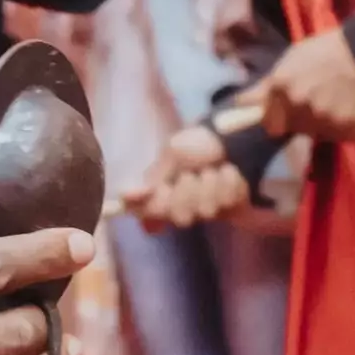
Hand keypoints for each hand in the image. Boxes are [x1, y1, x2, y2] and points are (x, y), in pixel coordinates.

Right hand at [133, 125, 249, 227]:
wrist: (231, 136)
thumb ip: (152, 178)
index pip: (151, 218)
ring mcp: (207, 209)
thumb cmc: (198, 143)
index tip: (164, 188)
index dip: (160, 205)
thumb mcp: (172, 153)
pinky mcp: (231, 208)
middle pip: (182, 218)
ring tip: (213, 167)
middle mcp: (184, 207)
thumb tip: (122, 196)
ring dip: (210, 183)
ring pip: (206, 211)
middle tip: (192, 173)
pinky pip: (228, 203)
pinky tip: (228, 171)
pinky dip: (228, 182)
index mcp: (164, 196)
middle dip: (189, 191)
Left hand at [251, 28, 354, 141]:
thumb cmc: (326, 51)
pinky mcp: (348, 128)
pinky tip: (347, 109)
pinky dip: (342, 126)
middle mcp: (300, 105)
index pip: (269, 123)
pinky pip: (339, 135)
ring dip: (321, 123)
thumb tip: (239, 102)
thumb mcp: (291, 59)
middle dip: (299, 119)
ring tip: (333, 101)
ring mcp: (324, 119)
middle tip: (314, 99)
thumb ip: (266, 84)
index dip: (275, 118)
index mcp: (282, 87)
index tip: (282, 112)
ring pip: (316, 133)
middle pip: (293, 128)